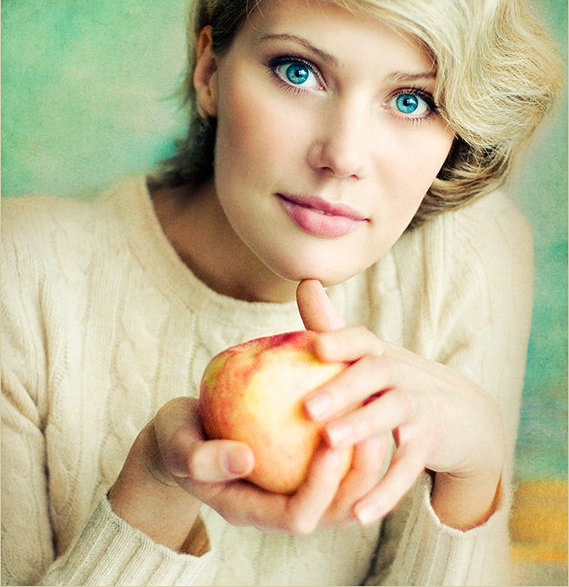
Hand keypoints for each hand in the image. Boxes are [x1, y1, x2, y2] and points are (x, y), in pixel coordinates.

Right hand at [108, 393, 384, 550]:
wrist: (186, 434)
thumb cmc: (179, 438)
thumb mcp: (177, 446)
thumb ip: (200, 458)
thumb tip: (245, 459)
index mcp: (250, 510)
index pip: (297, 515)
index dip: (320, 486)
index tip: (330, 440)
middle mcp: (280, 507)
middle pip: (336, 510)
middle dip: (362, 475)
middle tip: (374, 429)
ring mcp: (295, 488)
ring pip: (348, 489)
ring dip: (369, 458)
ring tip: (378, 413)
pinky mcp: (303, 466)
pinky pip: (339, 458)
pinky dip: (356, 436)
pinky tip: (362, 398)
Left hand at [296, 279, 505, 529]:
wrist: (461, 412)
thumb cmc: (392, 379)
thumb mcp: (366, 353)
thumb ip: (331, 323)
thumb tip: (303, 279)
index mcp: (379, 354)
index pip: (363, 337)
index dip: (341, 337)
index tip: (316, 344)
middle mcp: (401, 374)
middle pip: (376, 373)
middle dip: (345, 387)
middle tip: (309, 407)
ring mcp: (420, 407)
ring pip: (393, 414)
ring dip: (363, 428)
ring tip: (331, 444)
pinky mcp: (431, 442)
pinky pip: (409, 466)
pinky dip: (387, 489)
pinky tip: (358, 511)